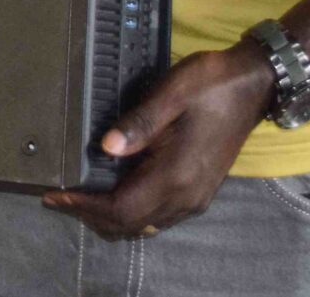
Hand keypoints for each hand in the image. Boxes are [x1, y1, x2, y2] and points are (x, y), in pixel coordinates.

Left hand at [42, 44, 275, 239]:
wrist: (255, 85)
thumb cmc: (212, 84)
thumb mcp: (172, 93)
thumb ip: (139, 123)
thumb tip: (105, 147)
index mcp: (177, 174)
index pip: (122, 208)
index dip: (85, 206)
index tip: (55, 195)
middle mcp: (186, 196)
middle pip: (130, 225)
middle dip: (91, 216)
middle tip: (59, 198)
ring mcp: (195, 197)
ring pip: (145, 225)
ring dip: (110, 218)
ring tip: (80, 197)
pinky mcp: (200, 191)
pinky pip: (159, 217)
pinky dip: (131, 213)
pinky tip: (114, 192)